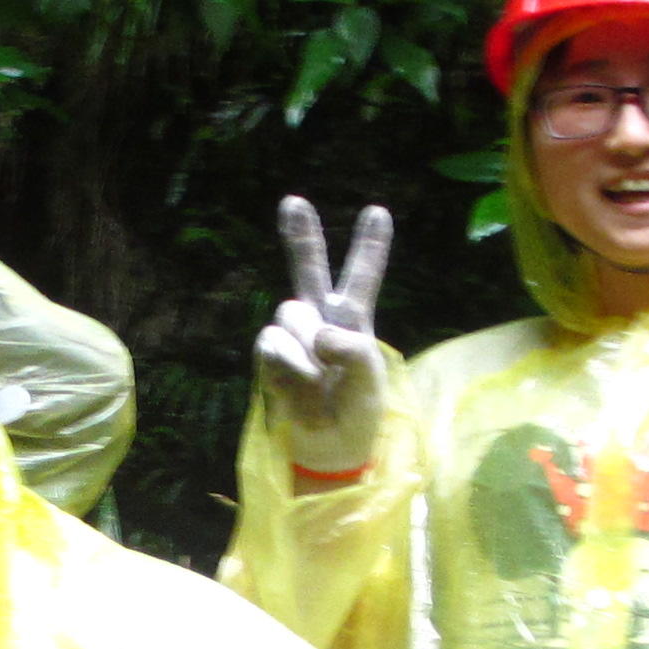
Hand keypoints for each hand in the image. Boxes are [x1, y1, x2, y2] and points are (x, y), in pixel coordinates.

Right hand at [259, 198, 390, 477]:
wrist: (328, 447)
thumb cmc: (356, 411)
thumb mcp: (371, 378)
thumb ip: (351, 346)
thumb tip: (316, 333)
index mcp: (353, 318)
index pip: (362, 276)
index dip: (370, 245)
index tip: (378, 211)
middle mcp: (320, 317)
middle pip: (309, 268)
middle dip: (302, 235)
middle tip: (293, 201)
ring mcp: (292, 334)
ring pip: (291, 313)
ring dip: (307, 348)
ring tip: (321, 380)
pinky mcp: (270, 353)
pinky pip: (275, 344)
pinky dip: (292, 365)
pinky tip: (303, 387)